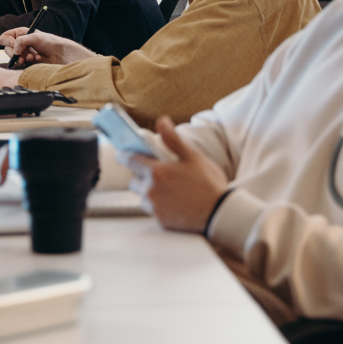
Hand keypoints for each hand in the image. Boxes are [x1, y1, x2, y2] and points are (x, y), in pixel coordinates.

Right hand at [0, 27, 96, 65]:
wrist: (61, 53)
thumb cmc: (50, 42)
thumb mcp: (35, 37)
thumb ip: (21, 41)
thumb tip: (14, 51)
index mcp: (21, 33)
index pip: (5, 37)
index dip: (8, 42)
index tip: (15, 45)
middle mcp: (21, 43)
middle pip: (7, 49)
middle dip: (16, 52)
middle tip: (23, 54)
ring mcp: (24, 52)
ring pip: (14, 58)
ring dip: (23, 58)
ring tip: (33, 57)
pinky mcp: (28, 61)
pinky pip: (21, 63)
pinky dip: (28, 62)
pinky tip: (37, 59)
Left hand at [126, 117, 229, 232]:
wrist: (220, 213)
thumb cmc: (209, 184)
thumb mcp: (192, 156)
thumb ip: (173, 139)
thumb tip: (161, 122)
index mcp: (156, 172)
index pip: (129, 160)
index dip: (124, 155)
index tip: (122, 153)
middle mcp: (151, 191)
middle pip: (134, 180)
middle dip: (142, 175)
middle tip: (159, 173)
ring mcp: (154, 208)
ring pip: (142, 196)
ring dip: (150, 191)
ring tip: (170, 188)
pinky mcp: (160, 221)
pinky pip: (152, 210)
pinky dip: (158, 205)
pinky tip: (174, 202)